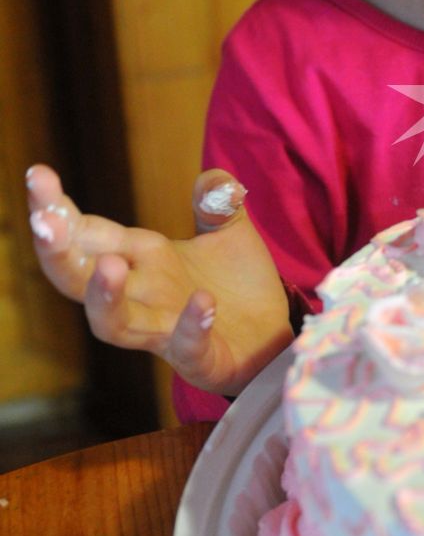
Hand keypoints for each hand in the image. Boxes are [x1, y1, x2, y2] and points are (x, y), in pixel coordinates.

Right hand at [26, 165, 291, 395]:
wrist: (273, 339)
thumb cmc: (237, 286)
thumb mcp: (230, 233)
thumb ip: (218, 202)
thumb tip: (213, 180)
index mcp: (140, 258)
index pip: (85, 233)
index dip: (57, 208)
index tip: (38, 176)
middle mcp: (142, 295)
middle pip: (79, 279)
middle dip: (58, 252)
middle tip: (45, 221)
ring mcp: (165, 331)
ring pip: (114, 324)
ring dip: (106, 297)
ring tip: (108, 266)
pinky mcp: (201, 360)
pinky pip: (187, 347)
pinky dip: (191, 326)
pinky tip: (203, 300)